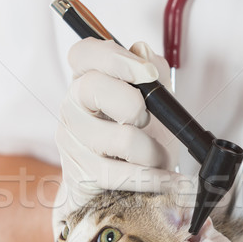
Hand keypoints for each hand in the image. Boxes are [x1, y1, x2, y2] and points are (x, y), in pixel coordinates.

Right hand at [53, 39, 183, 235]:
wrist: (117, 189)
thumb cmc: (138, 138)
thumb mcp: (153, 101)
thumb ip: (153, 72)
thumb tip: (143, 52)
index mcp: (86, 80)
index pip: (84, 53)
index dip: (115, 58)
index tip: (147, 73)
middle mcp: (71, 106)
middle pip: (94, 87)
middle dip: (135, 106)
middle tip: (148, 122)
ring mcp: (71, 141)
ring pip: (122, 139)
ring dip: (154, 152)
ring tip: (158, 157)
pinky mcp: (82, 175)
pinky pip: (126, 175)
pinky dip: (157, 179)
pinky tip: (171, 181)